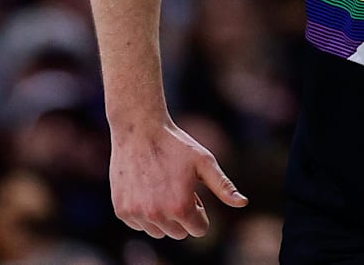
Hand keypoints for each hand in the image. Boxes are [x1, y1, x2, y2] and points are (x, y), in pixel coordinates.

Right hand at [109, 119, 248, 238]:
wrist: (139, 130)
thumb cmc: (176, 144)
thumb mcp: (205, 162)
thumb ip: (223, 186)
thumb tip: (243, 203)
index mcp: (181, 207)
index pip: (198, 230)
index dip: (200, 211)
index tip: (194, 193)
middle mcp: (157, 215)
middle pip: (178, 233)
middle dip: (182, 215)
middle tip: (177, 188)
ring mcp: (136, 214)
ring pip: (158, 232)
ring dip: (163, 217)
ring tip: (162, 188)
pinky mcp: (121, 210)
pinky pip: (139, 225)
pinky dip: (144, 213)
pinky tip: (146, 190)